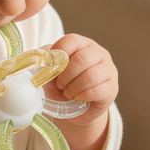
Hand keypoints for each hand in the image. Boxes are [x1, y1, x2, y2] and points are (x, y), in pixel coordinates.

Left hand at [44, 34, 118, 149]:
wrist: (77, 109)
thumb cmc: (63, 87)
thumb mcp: (52, 75)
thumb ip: (47, 66)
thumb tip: (37, 62)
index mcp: (82, 44)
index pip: (71, 40)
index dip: (58, 54)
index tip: (52, 68)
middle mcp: (98, 53)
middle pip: (82, 58)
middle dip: (65, 75)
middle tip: (59, 85)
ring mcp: (108, 70)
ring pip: (90, 75)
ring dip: (73, 87)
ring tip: (67, 92)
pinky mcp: (112, 87)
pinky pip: (97, 90)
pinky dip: (82, 96)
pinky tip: (78, 97)